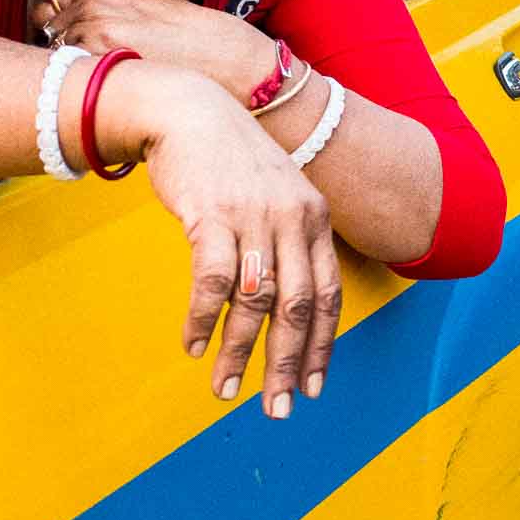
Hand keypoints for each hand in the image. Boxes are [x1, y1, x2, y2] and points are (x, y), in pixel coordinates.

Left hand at [36, 0, 275, 102]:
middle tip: (84, 64)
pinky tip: (104, 92)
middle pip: (44, 29)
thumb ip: (111, 10)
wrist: (231, 63)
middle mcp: (88, 9)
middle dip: (58, 44)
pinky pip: (68, 81)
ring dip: (66, 69)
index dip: (60, 22)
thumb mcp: (150, 7)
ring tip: (97, 81)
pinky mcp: (100, 70)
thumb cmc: (199, 38)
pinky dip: (77, 88)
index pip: (51, 4)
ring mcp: (90, 39)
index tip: (76, 38)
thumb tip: (80, 24)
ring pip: (52, 57)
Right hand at [111, 69, 342, 416]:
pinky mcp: (214, 216)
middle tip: (276, 408)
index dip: (322, 345)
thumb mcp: (277, 195)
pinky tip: (193, 345)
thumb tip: (283, 307)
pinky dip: (202, 320)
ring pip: (256, 302)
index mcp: (314, 219)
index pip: (328, 294)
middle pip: (298, 307)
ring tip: (226, 389)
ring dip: (239, 353)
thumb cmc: (232, 162)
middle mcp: (293, 219)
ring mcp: (255, 217)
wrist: (191, 111)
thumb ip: (287, 242)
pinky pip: (213, 283)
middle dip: (287, 364)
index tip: (312, 387)